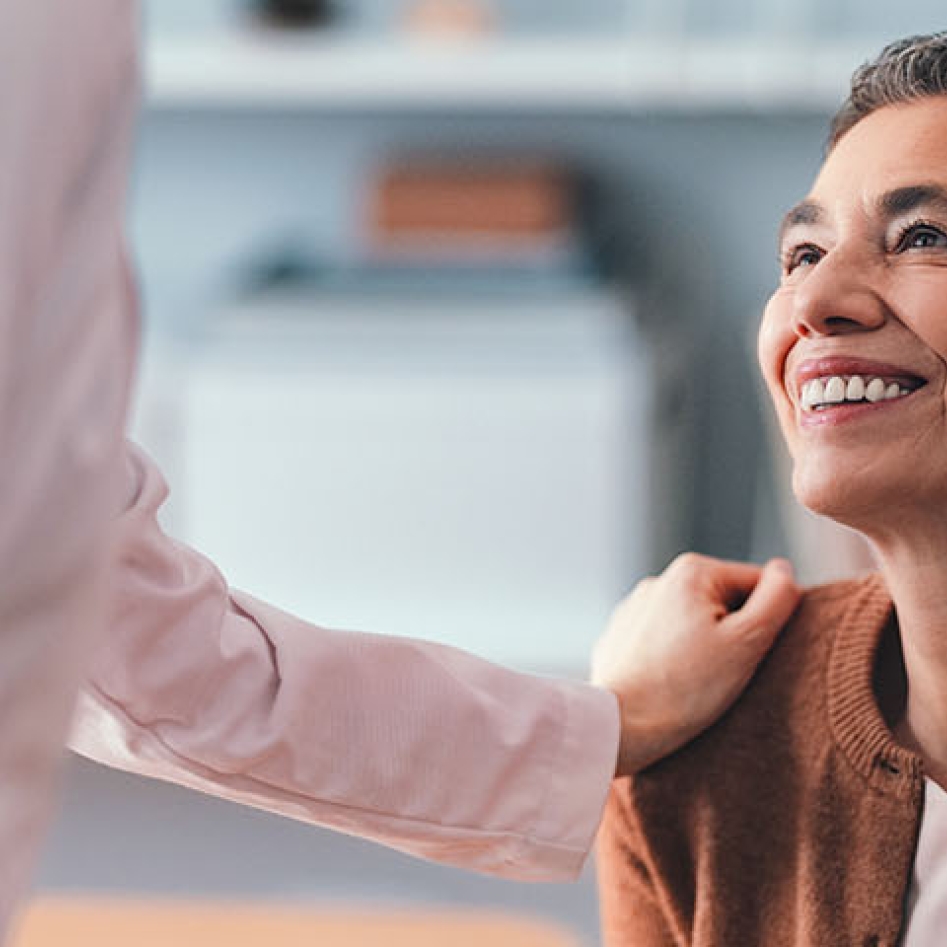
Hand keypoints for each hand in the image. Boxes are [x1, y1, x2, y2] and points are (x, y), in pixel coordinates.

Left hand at [591, 554, 800, 776]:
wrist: (620, 726)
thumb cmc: (686, 689)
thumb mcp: (747, 642)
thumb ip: (776, 599)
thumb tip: (785, 570)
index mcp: (691, 571)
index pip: (758, 584)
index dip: (767, 622)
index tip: (751, 655)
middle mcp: (658, 580)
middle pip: (724, 603)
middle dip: (734, 635)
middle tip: (726, 674)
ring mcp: (635, 608)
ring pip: (694, 624)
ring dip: (705, 648)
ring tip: (698, 684)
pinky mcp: (621, 637)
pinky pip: (665, 642)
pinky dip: (675, 660)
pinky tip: (673, 686)